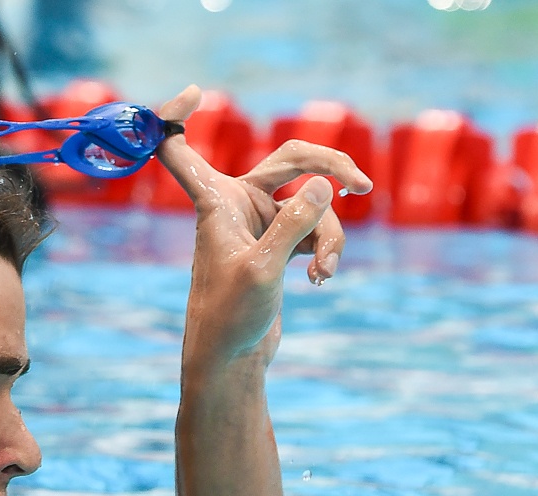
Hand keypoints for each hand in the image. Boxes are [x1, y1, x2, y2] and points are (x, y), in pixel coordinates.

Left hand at [156, 86, 372, 368]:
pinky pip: (316, 229)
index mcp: (213, 201)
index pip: (178, 147)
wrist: (232, 361)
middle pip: (290, 158)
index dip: (174, 115)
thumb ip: (294, 223)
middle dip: (329, 166)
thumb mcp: (264, 269)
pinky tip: (321, 279)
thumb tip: (323, 183)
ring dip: (328, 235)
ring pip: (313, 204)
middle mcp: (234, 204)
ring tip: (323, 272)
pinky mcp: (279, 244)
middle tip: (363, 182)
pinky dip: (325, 250)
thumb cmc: (231, 316)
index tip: (194, 92)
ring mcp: (260, 222)